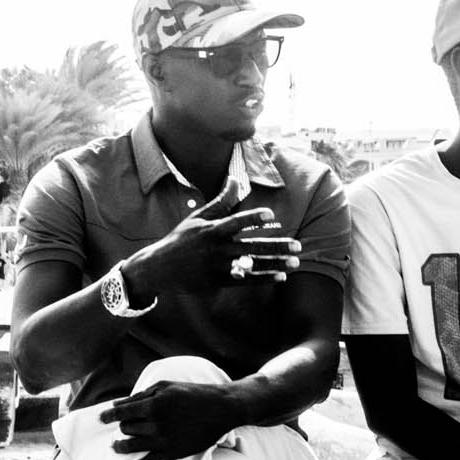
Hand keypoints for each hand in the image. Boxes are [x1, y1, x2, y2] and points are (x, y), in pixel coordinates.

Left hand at [101, 380, 237, 459]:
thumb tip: (116, 404)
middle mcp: (157, 423)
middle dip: (122, 427)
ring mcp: (164, 440)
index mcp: (154, 404)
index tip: (99, 419)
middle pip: (126, 429)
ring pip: (131, 446)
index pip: (121, 412)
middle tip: (124, 426)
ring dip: (119, 446)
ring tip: (115, 446)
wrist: (221, 409)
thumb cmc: (193, 394)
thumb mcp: (166, 386)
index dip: (107, 416)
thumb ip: (140, 395)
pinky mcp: (172, 453)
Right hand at [121, 192, 300, 302]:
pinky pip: (246, 281)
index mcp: (212, 230)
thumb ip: (221, 200)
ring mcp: (219, 266)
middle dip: (276, 247)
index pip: (235, 222)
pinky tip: (281, 276)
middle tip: (298, 246)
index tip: (270, 215)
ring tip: (295, 262)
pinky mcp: (219, 281)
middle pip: (251, 247)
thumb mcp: (199, 217)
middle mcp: (217, 248)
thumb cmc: (181, 238)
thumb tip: (235, 178)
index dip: (252, 218)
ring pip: (253, 266)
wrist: (161, 267)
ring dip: (276, 264)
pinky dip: (264, 278)